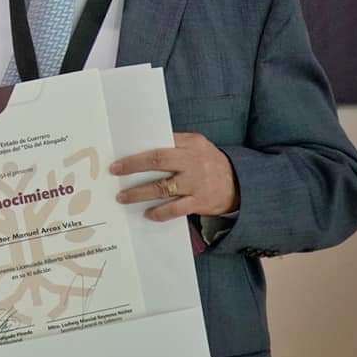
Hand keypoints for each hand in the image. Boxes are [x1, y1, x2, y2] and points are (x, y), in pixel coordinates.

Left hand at [110, 132, 239, 220]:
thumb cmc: (210, 162)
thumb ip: (176, 143)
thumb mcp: (198, 145)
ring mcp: (196, 183)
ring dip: (139, 193)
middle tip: (115, 172)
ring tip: (122, 197)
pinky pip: (175, 209)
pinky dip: (159, 213)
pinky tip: (147, 213)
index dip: (138, 151)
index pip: (161, 144)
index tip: (120, 157)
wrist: (241, 184)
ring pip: (162, 187)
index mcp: (191, 144)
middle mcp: (193, 161)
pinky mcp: (199, 202)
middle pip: (158, 161)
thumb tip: (145, 146)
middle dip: (133, 166)